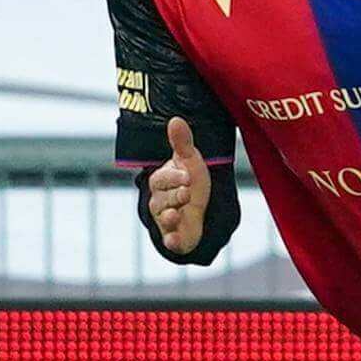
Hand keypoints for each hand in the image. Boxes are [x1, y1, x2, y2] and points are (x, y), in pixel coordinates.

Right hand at [147, 116, 211, 255]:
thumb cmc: (190, 181)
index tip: (187, 175)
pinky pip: (171, 240)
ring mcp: (166, 220)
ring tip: (175, 215)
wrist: (201, 208)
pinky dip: (172, 241)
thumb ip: (182, 143)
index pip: (162, 178)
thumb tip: (175, 119)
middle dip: (174, 196)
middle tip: (187, 193)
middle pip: (162, 199)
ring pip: (164, 218)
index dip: (173, 177)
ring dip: (169, 217)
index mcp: (160, 182)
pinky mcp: (175, 237)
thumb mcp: (189, 161)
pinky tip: (174, 241)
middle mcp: (159, 201)